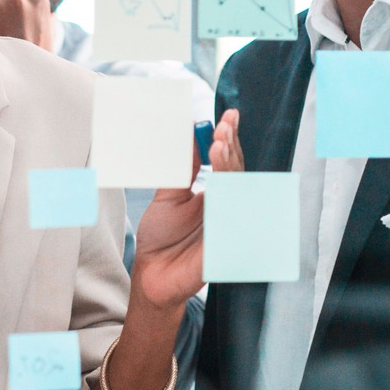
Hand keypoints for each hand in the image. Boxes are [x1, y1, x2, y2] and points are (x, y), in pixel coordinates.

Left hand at [128, 108, 241, 309]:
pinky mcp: (224, 245)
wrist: (151, 272)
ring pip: (237, 190)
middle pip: (237, 172)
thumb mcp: (168, 194)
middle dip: (231, 148)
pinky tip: (222, 181)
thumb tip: (191, 133)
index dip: (229, 139)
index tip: (228, 116)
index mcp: (215, 193)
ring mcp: (228, 224)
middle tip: (223, 127)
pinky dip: (230, 199)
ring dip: (229, 167)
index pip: (228, 161)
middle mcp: (226, 206)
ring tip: (218, 144)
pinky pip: (233, 220)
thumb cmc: (161, 237)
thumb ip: (183, 168)